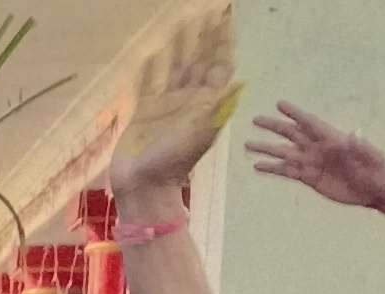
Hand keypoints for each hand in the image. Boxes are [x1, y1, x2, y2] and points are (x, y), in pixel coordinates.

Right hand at [105, 10, 239, 202]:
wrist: (146, 186)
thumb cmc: (174, 162)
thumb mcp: (201, 133)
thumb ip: (218, 107)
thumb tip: (240, 81)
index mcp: (205, 102)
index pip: (218, 65)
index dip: (222, 44)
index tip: (226, 21)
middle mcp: (188, 99)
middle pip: (198, 62)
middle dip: (204, 39)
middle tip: (209, 14)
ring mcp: (165, 104)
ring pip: (176, 68)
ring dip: (180, 48)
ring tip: (183, 24)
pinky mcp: (144, 111)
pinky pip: (148, 84)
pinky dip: (149, 70)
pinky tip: (150, 56)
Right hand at [245, 103, 384, 210]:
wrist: (375, 190)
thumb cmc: (377, 171)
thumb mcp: (374, 158)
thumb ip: (362, 147)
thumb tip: (354, 134)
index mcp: (332, 139)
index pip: (309, 123)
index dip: (295, 113)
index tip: (279, 104)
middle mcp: (318, 148)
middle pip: (291, 134)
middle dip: (274, 127)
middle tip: (256, 120)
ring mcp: (312, 163)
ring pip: (284, 153)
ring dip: (267, 149)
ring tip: (248, 145)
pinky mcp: (309, 178)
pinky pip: (287, 172)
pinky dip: (272, 169)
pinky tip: (258, 166)